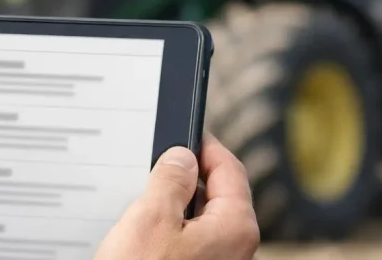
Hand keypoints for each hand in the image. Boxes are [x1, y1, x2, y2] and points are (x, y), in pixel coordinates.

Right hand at [95, 133, 259, 259]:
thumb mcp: (152, 216)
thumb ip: (172, 178)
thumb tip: (183, 158)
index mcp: (236, 226)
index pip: (230, 169)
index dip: (205, 146)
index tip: (186, 133)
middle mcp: (236, 249)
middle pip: (218, 195)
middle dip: (188, 178)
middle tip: (157, 166)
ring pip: (202, 220)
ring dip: (176, 206)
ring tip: (144, 203)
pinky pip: (191, 243)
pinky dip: (171, 231)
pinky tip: (145, 235)